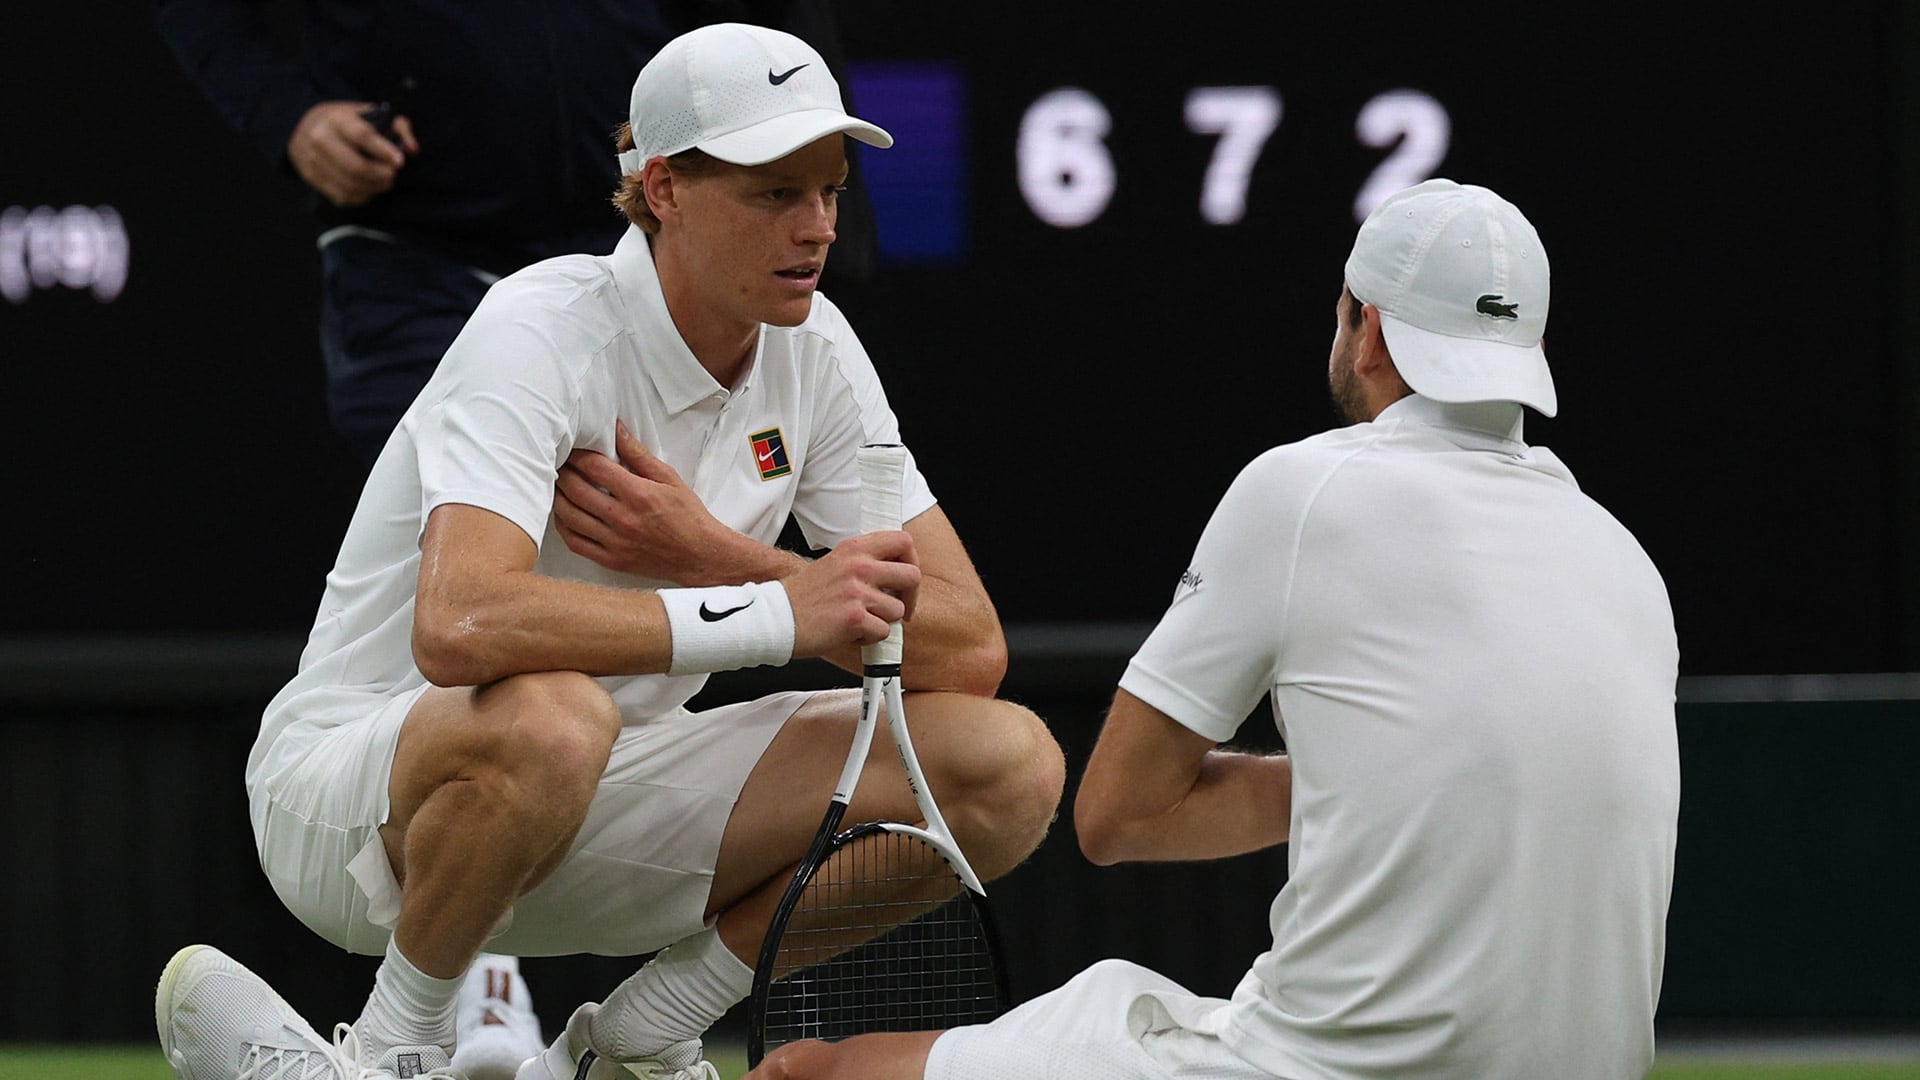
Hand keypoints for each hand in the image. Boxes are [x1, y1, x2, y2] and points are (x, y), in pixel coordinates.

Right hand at [287, 101, 416, 205]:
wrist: (305, 127)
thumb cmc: (347, 122)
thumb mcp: (370, 114)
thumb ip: (398, 127)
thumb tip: (413, 149)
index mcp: (336, 119)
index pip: (361, 135)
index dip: (383, 151)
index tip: (399, 162)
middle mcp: (320, 138)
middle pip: (356, 166)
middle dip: (381, 174)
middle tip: (392, 174)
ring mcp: (313, 159)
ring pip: (350, 185)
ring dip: (374, 188)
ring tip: (384, 181)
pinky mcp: (312, 177)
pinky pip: (341, 196)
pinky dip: (361, 196)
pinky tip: (369, 188)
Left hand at [554, 424, 739, 583]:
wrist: (700, 555)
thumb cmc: (688, 516)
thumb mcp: (669, 478)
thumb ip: (639, 455)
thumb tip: (618, 431)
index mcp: (638, 494)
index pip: (594, 467)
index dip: (578, 455)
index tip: (573, 450)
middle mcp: (623, 518)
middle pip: (576, 490)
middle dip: (563, 472)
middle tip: (559, 464)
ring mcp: (615, 542)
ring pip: (570, 516)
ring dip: (558, 498)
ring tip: (558, 486)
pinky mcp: (611, 560)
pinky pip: (575, 542)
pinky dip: (564, 527)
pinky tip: (564, 515)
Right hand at [784, 530, 920, 655]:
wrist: (776, 617)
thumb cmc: (802, 596)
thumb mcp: (834, 563)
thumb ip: (863, 563)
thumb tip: (893, 572)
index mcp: (854, 549)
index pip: (903, 541)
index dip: (911, 561)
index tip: (904, 578)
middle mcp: (859, 566)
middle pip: (912, 576)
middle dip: (910, 597)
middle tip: (899, 607)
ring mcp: (858, 592)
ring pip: (898, 610)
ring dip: (883, 620)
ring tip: (860, 620)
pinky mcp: (855, 618)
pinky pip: (883, 632)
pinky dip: (869, 638)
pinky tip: (850, 632)